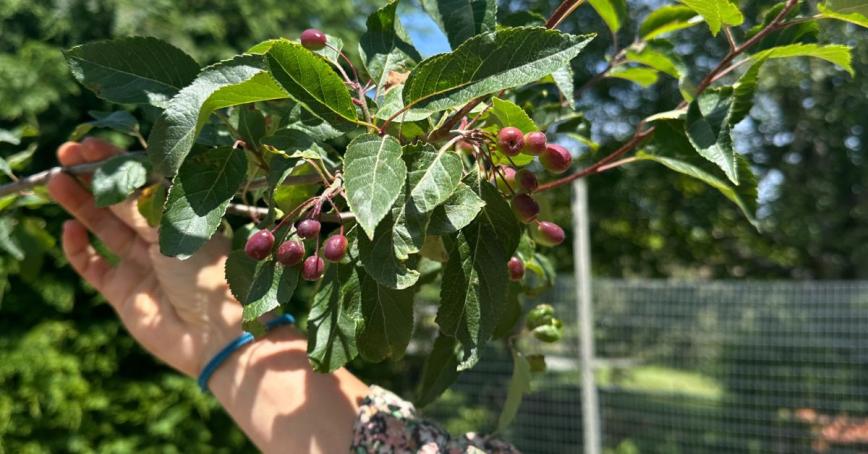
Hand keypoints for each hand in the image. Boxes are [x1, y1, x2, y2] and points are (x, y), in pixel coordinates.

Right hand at [47, 138, 242, 376]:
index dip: (117, 162)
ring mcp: (141, 263)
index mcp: (185, 216)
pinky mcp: (122, 291)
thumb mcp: (172, 230)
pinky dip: (79, 247)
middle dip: (93, 177)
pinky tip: (69, 228)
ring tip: (55, 181)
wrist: (214, 334)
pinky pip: (93, 264)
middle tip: (65, 155)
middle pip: (121, 201)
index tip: (88, 144)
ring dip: (80, 204)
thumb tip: (110, 172)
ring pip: (102, 227)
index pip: (145, 181)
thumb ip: (138, 205)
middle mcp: (162, 237)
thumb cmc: (207, 274)